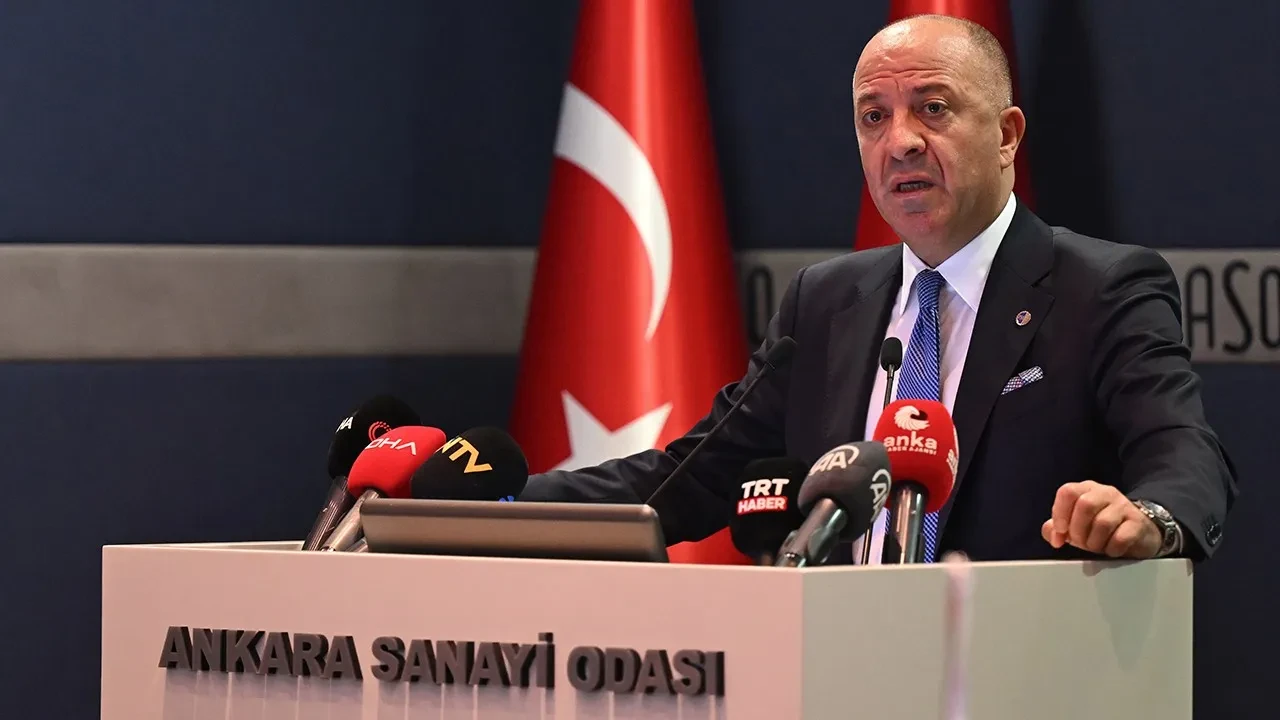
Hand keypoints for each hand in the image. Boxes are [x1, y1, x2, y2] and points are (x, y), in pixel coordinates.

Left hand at [1041, 480, 1160, 557]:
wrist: (1138, 532)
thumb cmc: (1100, 528)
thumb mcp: (1075, 526)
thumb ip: (1056, 529)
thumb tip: (1053, 536)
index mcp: (1086, 490)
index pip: (1068, 492)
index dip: (1060, 514)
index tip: (1061, 532)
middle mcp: (1105, 493)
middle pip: (1085, 505)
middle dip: (1078, 530)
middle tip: (1081, 542)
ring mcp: (1123, 506)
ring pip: (1103, 522)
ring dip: (1095, 542)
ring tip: (1096, 547)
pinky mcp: (1138, 523)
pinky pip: (1121, 537)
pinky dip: (1112, 549)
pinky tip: (1112, 550)